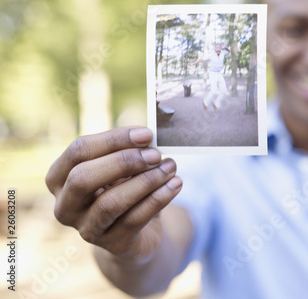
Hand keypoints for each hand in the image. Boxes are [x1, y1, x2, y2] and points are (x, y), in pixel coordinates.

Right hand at [46, 127, 181, 261]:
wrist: (138, 232)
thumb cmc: (124, 188)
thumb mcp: (121, 168)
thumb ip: (126, 151)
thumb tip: (147, 137)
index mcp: (59, 178)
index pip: (78, 151)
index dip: (113, 139)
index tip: (146, 134)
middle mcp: (65, 206)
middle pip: (84, 178)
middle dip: (124, 162)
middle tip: (156, 154)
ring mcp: (86, 229)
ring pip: (111, 203)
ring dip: (146, 181)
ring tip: (170, 167)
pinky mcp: (112, 245)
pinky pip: (135, 220)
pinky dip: (159, 198)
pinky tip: (175, 184)